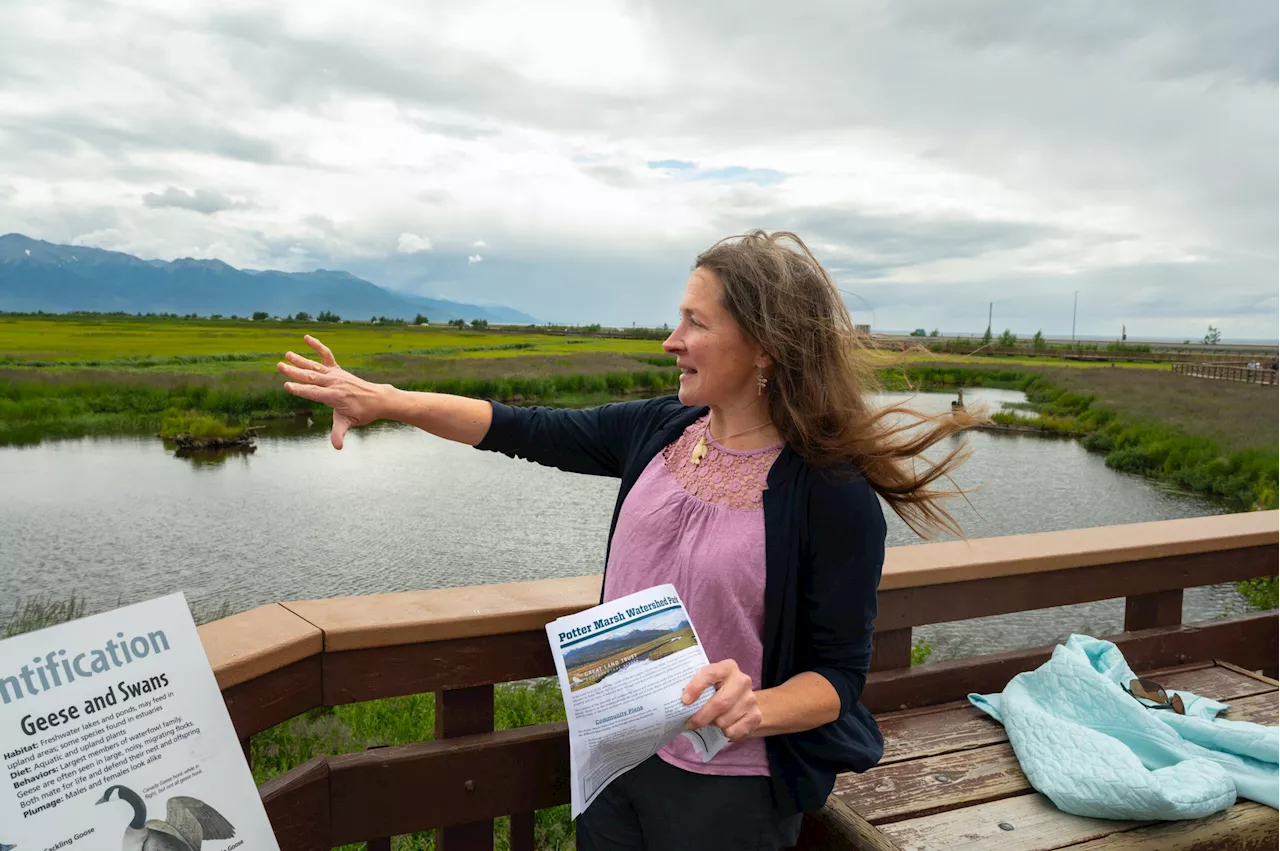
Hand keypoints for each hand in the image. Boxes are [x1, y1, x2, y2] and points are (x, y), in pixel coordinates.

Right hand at [276, 335, 388, 449]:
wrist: (378, 399)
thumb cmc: (362, 413)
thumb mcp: (349, 423)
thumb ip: (339, 433)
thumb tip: (337, 447)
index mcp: (334, 396)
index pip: (313, 392)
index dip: (300, 390)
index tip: (287, 386)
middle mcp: (334, 383)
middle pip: (311, 377)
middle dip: (295, 372)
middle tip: (279, 366)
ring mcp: (336, 375)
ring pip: (315, 366)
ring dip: (300, 360)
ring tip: (287, 354)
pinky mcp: (338, 370)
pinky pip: (326, 355)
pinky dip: (317, 346)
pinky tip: (307, 338)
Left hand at [681, 659, 761, 741]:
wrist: (744, 701)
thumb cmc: (719, 691)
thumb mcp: (710, 683)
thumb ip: (698, 689)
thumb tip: (677, 704)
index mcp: (728, 668)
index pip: (710, 674)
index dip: (696, 687)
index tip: (684, 701)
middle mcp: (742, 681)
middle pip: (720, 703)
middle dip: (701, 716)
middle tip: (690, 723)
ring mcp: (751, 699)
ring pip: (725, 720)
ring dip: (713, 725)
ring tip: (711, 721)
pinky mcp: (756, 716)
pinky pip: (733, 731)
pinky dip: (724, 733)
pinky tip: (724, 727)